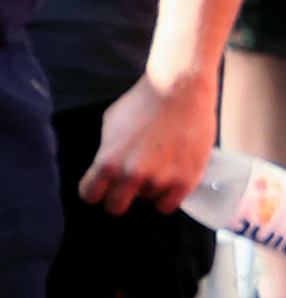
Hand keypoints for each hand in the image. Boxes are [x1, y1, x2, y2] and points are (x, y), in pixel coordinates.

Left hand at [82, 69, 216, 210]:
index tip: (101, 189)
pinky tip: (169, 180)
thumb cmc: (145, 102)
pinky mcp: (184, 182)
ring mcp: (160, 180)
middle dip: (119, 198)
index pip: (90, 195)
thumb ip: (108, 149)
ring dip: (148, 190)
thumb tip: (106, 167)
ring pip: (146, 202)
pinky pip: (168, 205)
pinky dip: (167, 196)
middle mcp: (132, 175)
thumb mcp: (112, 122)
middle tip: (128, 188)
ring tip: (158, 168)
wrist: (181, 90)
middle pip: (116, 207)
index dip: (94, 192)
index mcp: (108, 161)